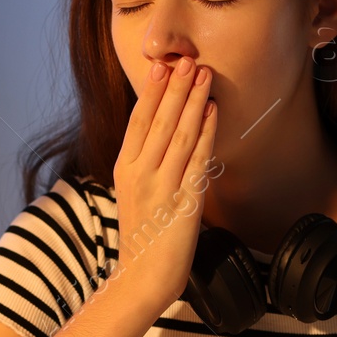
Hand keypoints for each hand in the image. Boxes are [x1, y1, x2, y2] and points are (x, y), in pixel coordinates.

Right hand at [111, 55, 217, 312]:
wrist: (144, 276)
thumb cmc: (143, 235)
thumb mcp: (133, 192)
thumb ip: (143, 162)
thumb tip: (160, 129)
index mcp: (124, 169)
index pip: (138, 121)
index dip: (151, 91)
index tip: (161, 66)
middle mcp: (140, 174)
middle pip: (159, 122)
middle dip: (175, 88)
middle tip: (188, 60)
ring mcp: (162, 187)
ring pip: (179, 134)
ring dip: (193, 102)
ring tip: (203, 75)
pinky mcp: (184, 202)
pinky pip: (197, 159)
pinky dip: (205, 132)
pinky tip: (212, 111)